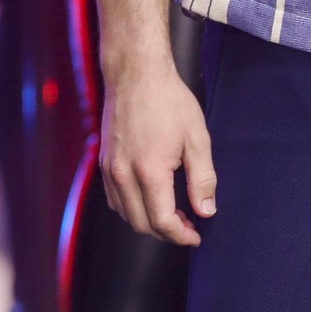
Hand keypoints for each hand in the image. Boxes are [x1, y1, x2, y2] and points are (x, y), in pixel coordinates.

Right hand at [100, 62, 215, 246]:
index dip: (181, 235)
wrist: (136, 75)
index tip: (196, 236)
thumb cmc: (169, 102)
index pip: (162, 221)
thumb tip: (206, 211)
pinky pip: (115, 200)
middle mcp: (123, 175)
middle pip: (141, 224)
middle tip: (189, 227)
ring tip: (174, 214)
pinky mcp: (103, 164)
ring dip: (148, 222)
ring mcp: (109, 170)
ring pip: (125, 215)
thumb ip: (203, 179)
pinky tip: (151, 200)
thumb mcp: (197, 138)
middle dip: (166, 233)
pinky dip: (132, 209)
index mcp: (149, 171)